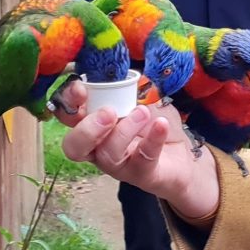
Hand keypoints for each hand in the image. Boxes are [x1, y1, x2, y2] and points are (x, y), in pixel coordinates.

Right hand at [54, 80, 219, 215]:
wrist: (182, 155)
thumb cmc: (152, 124)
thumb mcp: (139, 98)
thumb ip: (125, 89)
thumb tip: (118, 75)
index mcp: (92, 124)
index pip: (67, 116)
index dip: (67, 103)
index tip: (81, 89)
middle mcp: (98, 147)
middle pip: (74, 147)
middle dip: (86, 129)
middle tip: (109, 112)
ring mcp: (119, 164)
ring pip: (107, 154)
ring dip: (124, 130)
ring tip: (142, 113)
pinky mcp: (142, 174)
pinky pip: (143, 159)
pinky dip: (153, 139)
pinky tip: (161, 124)